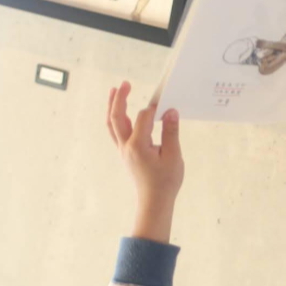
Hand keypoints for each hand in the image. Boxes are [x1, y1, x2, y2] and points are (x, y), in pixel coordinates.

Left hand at [107, 81, 183, 242]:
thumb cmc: (166, 182)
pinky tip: (121, 113)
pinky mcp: (125, 154)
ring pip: (112, 124)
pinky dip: (116, 119)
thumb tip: (171, 111)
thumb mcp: (174, 156)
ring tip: (115, 91)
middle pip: (116, 117)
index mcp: (138, 145)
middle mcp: (126, 146)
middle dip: (120, 98)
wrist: (154, 201)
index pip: (143, 117)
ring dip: (113, 107)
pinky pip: (115, 132)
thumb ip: (171, 132)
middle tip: (125, 83)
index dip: (155, 109)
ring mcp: (123, 151)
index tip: (166, 105)